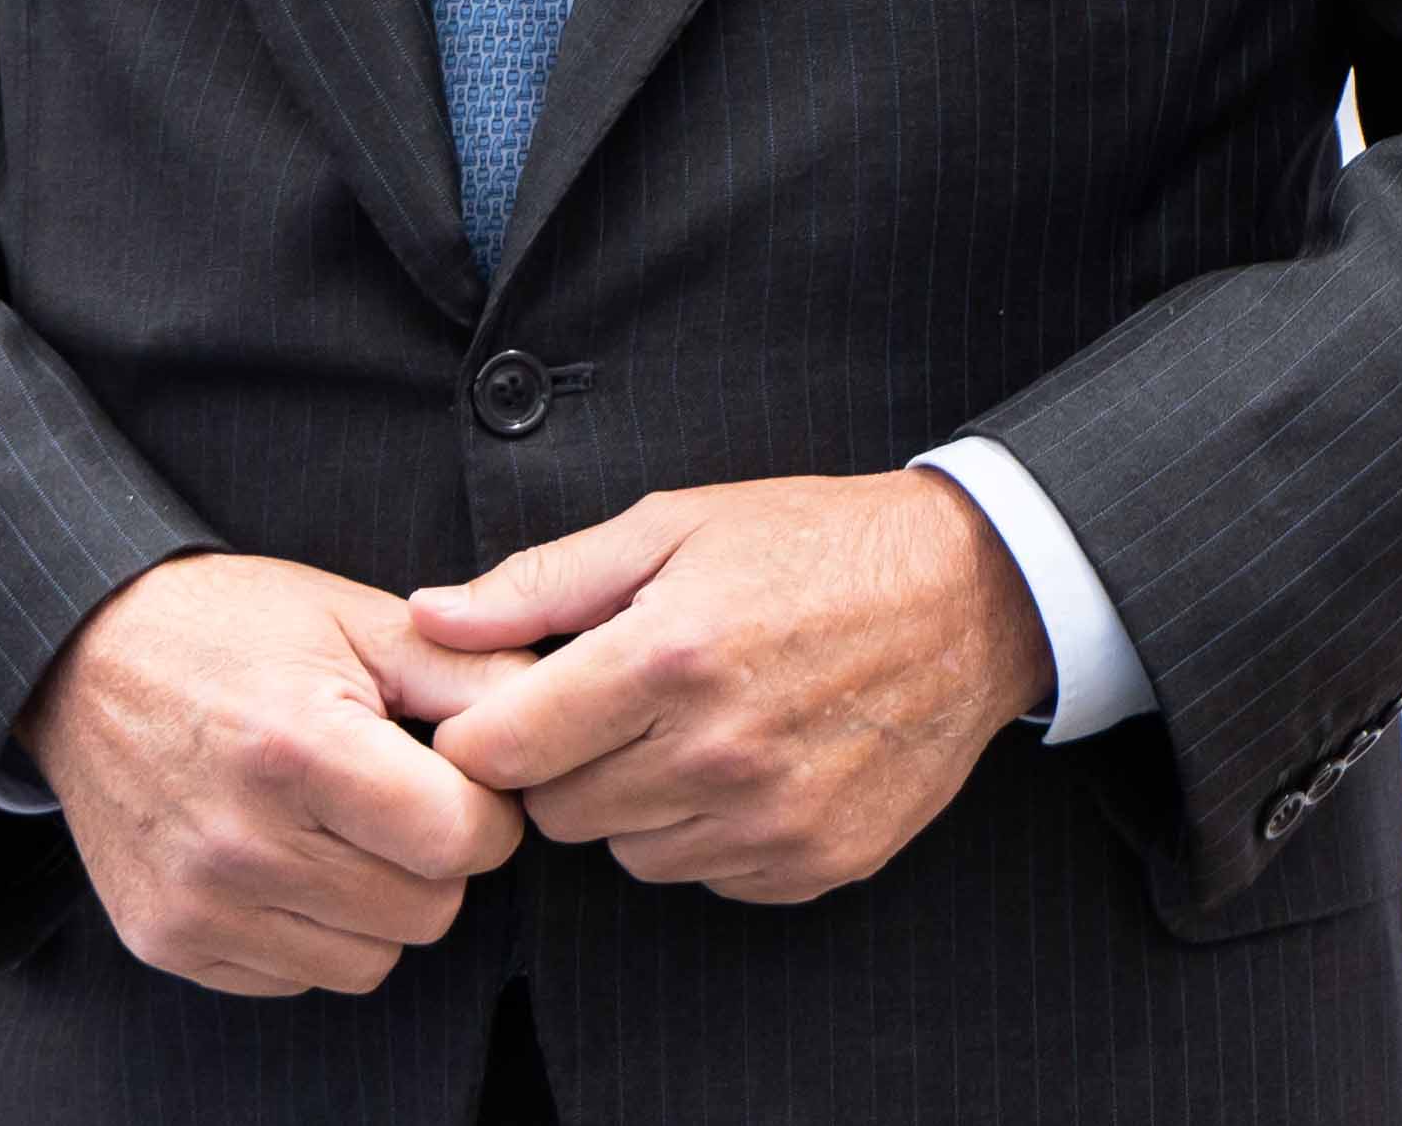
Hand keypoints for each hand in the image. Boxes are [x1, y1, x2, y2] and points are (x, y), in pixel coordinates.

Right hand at [20, 552, 531, 996]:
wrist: (83, 658)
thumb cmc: (233, 628)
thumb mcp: (359, 618)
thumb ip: (473, 669)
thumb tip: (563, 714)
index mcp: (298, 747)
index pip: (461, 841)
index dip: (487, 808)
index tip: (460, 772)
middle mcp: (240, 841)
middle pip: (428, 909)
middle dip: (438, 856)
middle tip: (397, 793)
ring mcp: (196, 904)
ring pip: (371, 961)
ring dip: (380, 903)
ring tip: (340, 823)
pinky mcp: (165, 942)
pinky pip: (297, 978)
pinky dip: (314, 930)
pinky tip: (287, 855)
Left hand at [411, 471, 1050, 903]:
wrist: (973, 594)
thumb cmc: (813, 544)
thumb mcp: (674, 524)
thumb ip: (541, 581)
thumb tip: (429, 617)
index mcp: (668, 655)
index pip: (502, 753)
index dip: (489, 732)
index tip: (514, 707)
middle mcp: (717, 751)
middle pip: (558, 814)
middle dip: (568, 762)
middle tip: (623, 702)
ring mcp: (771, 818)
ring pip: (629, 854)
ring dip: (639, 802)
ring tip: (696, 725)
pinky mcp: (815, 863)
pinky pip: (707, 876)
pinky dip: (711, 833)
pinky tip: (754, 764)